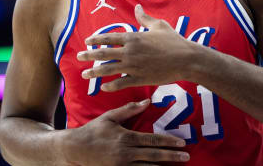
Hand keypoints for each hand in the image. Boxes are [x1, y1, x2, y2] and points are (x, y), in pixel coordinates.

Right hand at [63, 99, 189, 165]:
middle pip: (154, 156)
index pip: (152, 140)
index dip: (168, 142)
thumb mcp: (110, 117)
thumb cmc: (93, 131)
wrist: (75, 150)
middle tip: (187, 156)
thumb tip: (147, 101)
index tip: (181, 143)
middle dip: (172, 156)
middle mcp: (126, 153)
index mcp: (125, 138)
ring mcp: (122, 165)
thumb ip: (129, 109)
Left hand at [77, 4, 194, 91]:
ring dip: (94, 72)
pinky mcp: (140, 79)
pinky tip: (103, 87)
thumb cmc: (174, 41)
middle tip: (79, 56)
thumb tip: (138, 7)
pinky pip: (121, 83)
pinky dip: (110, 86)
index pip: (109, 38)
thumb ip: (145, 18)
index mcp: (133, 37)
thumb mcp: (159, 25)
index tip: (86, 41)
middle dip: (89, 55)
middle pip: (104, 54)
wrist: (186, 59)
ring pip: (108, 70)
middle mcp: (130, 51)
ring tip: (84, 74)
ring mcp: (134, 66)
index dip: (96, 39)